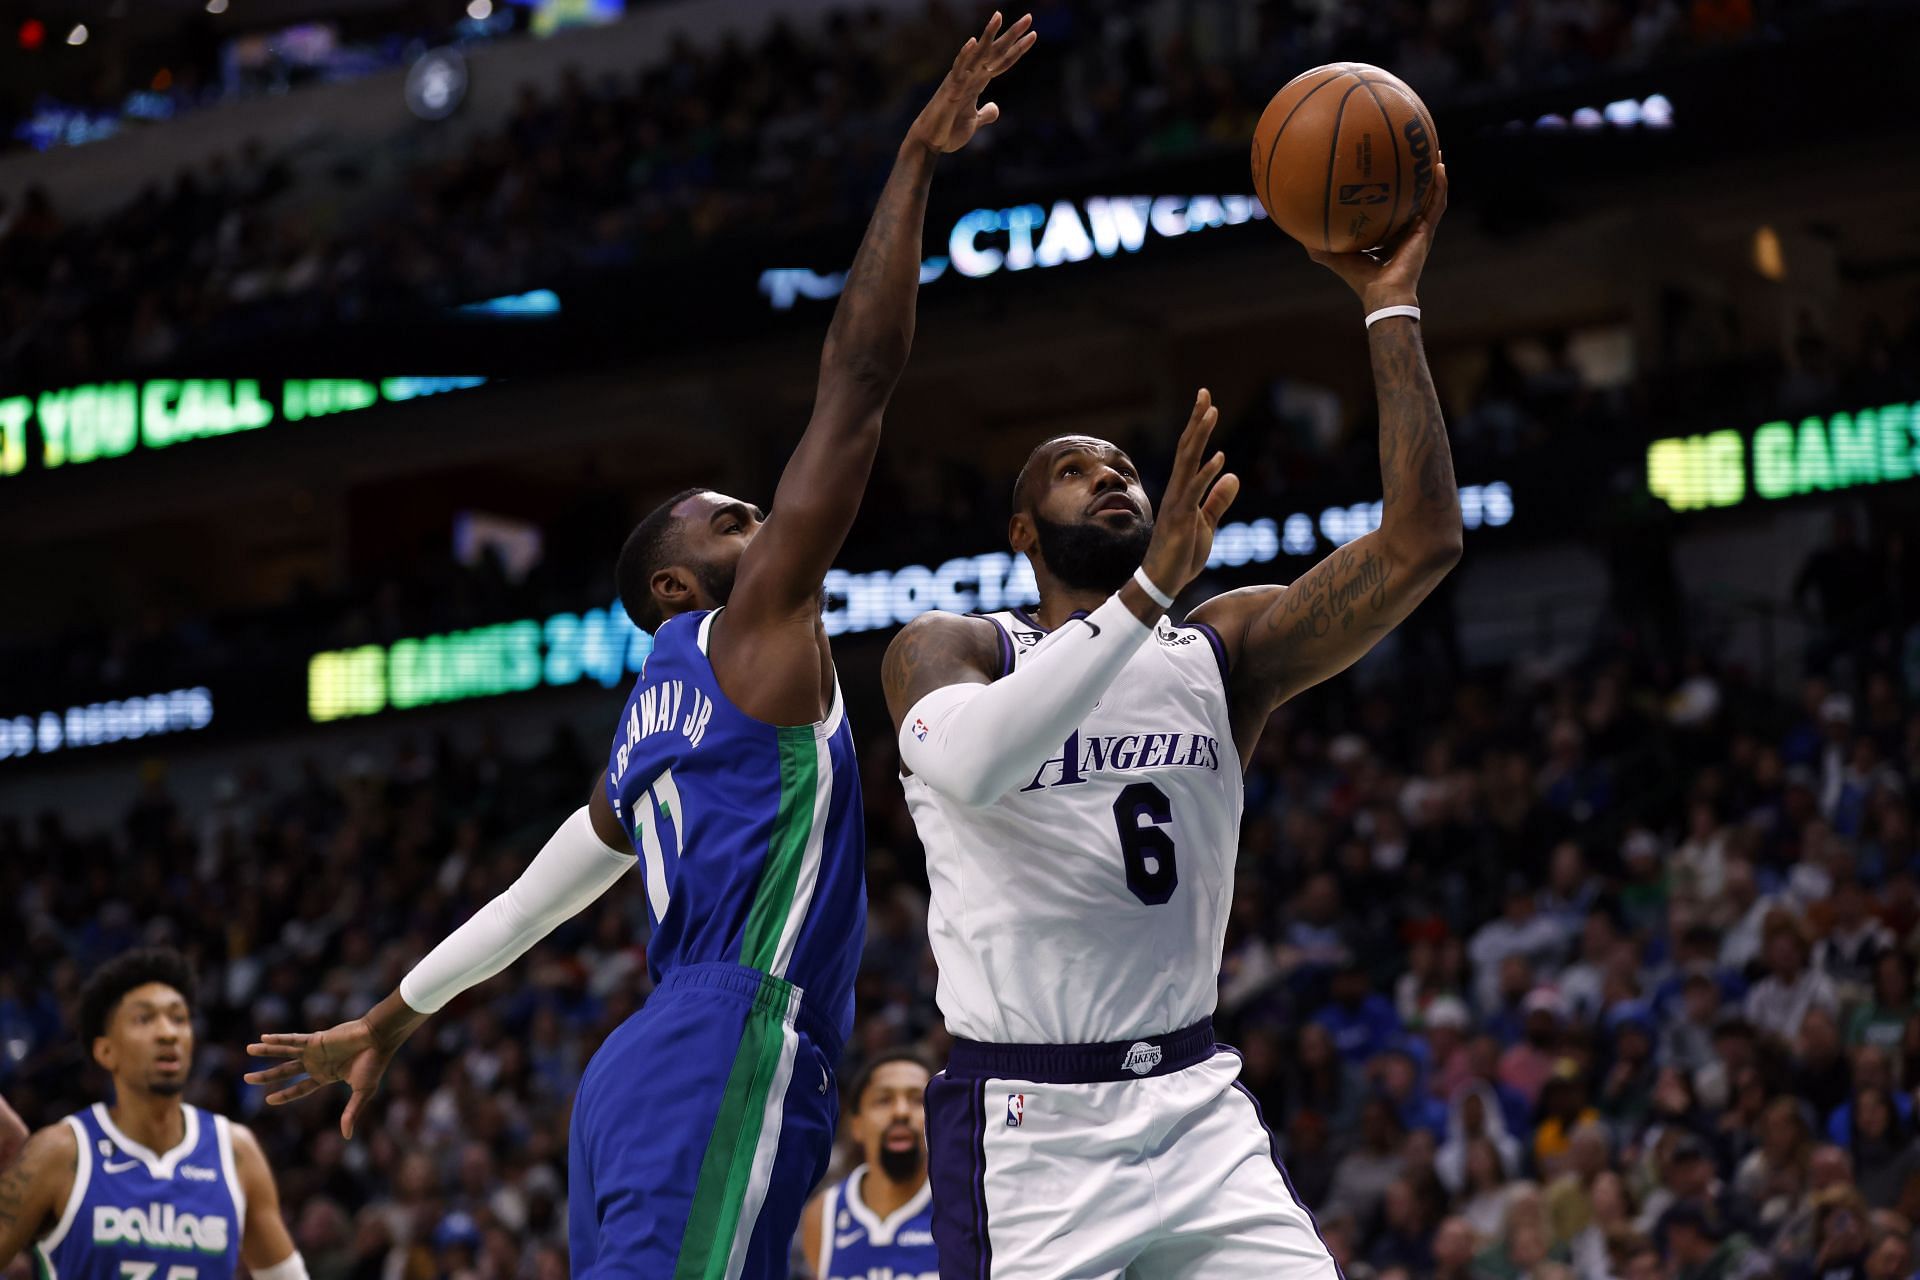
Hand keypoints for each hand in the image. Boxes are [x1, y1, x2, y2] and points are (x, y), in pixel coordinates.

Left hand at [246, 1017, 395, 1139]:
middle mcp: (317, 1063)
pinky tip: (264, 1038)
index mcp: (326, 1076)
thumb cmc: (374, 1064)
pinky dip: (279, 1039)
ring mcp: (315, 1050)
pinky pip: (294, 1039)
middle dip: (266, 1076)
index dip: (284, 1094)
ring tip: (248, 1050)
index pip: (300, 1088)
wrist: (380, 1039)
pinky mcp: (316, 1039)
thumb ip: (352, 1112)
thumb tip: (347, 1137)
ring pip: (285, 1053)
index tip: (268, 1099)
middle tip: (246, 1078)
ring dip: (266, 1052)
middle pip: (285, 1071)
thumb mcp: (362, 1092)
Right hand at [906, 12, 1035, 154]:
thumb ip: (985, 114)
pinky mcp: (949, 90)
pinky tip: (973, 42)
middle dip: (1012, 35)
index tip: (1033, 35)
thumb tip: (995, 107)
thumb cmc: (948, 131)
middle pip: (994, 52)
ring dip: (988, 36)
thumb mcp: (973, 122)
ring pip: (977, 54)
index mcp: (977, 82)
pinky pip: (958, 70)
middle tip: (1028, 17)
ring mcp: (959, 81)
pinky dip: (965, 56)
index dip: (1017, 49)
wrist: (929, 142)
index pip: (1002, 62)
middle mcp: (970, 76)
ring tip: (999, 16)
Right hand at [1139, 389, 1239, 597]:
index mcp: (1183, 491)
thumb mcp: (1206, 524)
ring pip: (1188, 462)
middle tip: (1204, 393)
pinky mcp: (1181, 519)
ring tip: (1211, 412)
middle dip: (1197, 420)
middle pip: (1187, 448)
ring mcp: (1177, 503)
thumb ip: (1218, 500)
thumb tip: (1233, 476)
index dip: (1199, 427)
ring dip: (1200, 436)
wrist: (1163, 582)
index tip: (1207, 403)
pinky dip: (1206, 474)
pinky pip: (1194, 492)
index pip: (1191, 452)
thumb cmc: (1181, 555)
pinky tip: (1220, 457)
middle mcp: (1177, 491)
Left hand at [1307, 160, 1449, 313]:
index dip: (1391, 192)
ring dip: (1434, 175)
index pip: (1391, 209)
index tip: (1386, 171)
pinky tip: (1439, 166)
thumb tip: (1298, 232)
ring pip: (1431, 197)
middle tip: (1414, 153)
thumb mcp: (1336, 257)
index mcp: (1389, 235)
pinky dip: (1440, 185)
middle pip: (1414, 198)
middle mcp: (1406, 230)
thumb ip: (1320, 245)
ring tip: (1434, 152)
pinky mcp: (1426, 232)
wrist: (1382, 293)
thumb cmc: (1360, 279)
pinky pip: (1436, 203)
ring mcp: (1419, 230)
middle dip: (1415, 177)